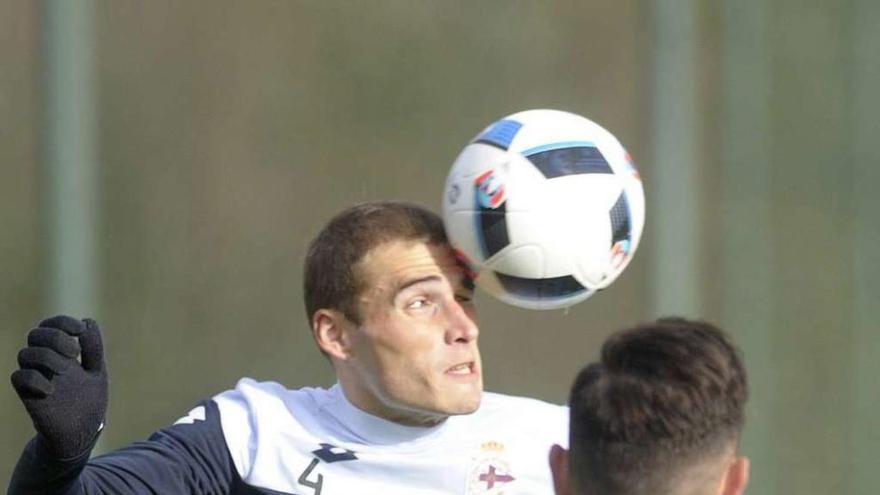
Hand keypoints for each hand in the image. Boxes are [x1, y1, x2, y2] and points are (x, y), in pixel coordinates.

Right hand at [10, 315, 107, 458]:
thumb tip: (88, 321)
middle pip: (36, 334)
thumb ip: (93, 349)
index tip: (79, 330)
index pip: (53, 325)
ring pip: (25, 353)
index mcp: (62, 351)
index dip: (62, 322)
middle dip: (55, 337)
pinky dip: (34, 378)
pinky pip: (18, 377)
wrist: (81, 431)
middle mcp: (45, 361)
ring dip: (47, 356)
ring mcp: (36, 377)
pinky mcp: (28, 395)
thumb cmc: (89, 399)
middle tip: (74, 353)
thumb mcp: (96, 372)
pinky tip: (51, 389)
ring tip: (66, 369)